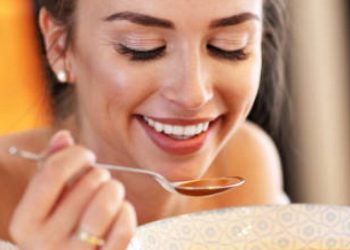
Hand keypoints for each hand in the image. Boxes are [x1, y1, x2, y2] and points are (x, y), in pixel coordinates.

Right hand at [9, 130, 136, 249]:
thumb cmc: (62, 224)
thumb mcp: (49, 198)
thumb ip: (52, 165)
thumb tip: (63, 136)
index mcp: (26, 223)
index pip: (52, 174)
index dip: (75, 156)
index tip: (87, 156)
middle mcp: (45, 243)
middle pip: (86, 186)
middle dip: (100, 174)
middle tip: (101, 179)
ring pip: (105, 206)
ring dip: (115, 190)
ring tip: (112, 192)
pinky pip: (123, 228)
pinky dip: (127, 212)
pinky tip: (121, 210)